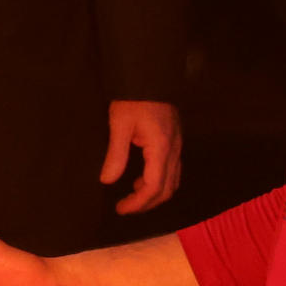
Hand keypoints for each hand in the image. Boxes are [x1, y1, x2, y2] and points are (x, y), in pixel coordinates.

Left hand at [101, 99, 182, 213]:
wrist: (150, 76)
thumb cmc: (133, 99)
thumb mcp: (119, 125)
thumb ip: (116, 155)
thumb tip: (107, 181)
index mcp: (161, 148)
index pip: (153, 187)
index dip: (138, 203)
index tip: (121, 209)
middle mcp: (174, 150)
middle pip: (167, 189)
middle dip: (147, 203)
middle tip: (125, 207)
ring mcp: (177, 146)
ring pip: (173, 181)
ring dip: (154, 194)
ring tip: (132, 196)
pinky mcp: (175, 141)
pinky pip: (173, 170)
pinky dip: (159, 181)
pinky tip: (141, 178)